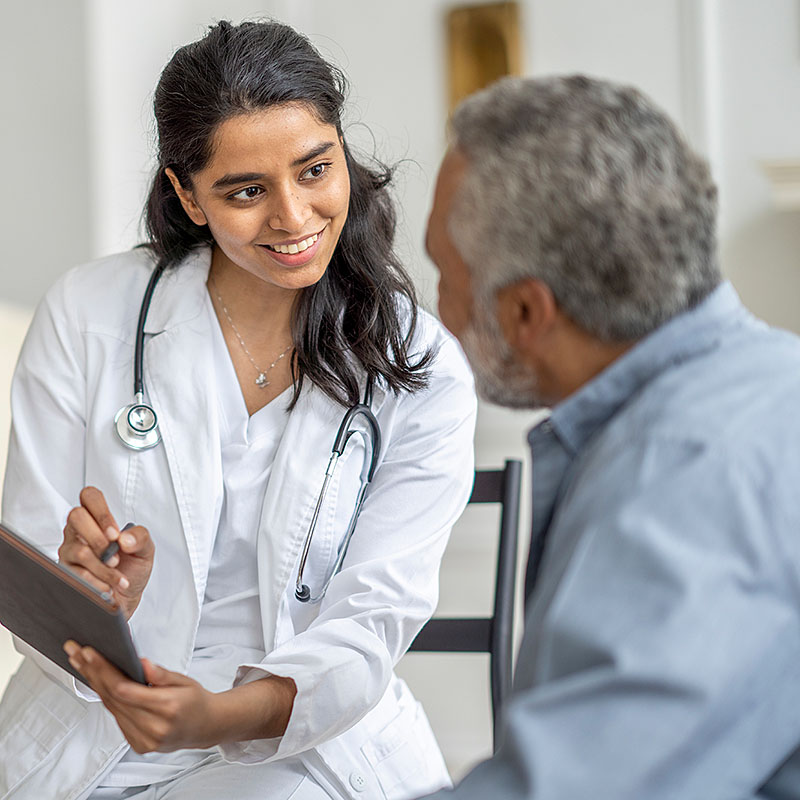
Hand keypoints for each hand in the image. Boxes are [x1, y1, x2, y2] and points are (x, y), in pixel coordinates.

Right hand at [59, 486, 153, 619]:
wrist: (126, 597)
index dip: (101, 511)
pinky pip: (77, 574)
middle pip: (76, 516)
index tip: (115, 533)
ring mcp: (69, 551)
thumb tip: (124, 539)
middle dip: (100, 538)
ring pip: (80, 551)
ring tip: (118, 576)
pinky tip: (108, 587)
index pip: (90, 496)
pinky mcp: (66, 572)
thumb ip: (140, 537)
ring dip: (104, 567)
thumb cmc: (132, 568)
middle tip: (115, 555)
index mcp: (98, 520)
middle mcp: (79, 532)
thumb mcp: (145, 550)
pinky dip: (99, 582)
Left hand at [63, 642, 218, 752]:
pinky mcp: (138, 744)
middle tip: (77, 652)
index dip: (104, 671)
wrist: (205, 726)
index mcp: (168, 708)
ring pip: (112, 708)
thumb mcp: (185, 680)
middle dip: (93, 672)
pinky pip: (117, 717)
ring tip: (82, 663)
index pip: (125, 690)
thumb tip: (142, 663)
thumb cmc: (196, 700)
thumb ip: (162, 674)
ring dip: (94, 684)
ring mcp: (144, 740)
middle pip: (113, 698)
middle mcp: (154, 728)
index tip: (90, 653)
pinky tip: (97, 681)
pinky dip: (106, 698)